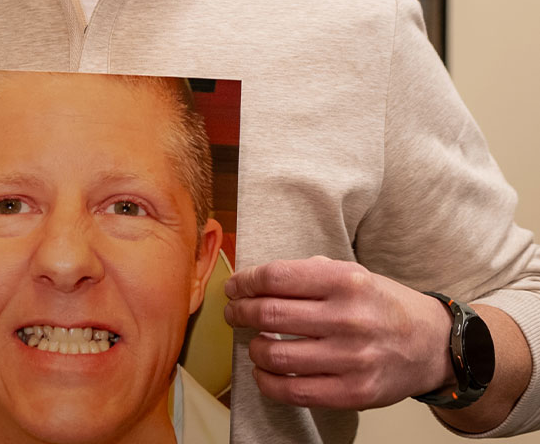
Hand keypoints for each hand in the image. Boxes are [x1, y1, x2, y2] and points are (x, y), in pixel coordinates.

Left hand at [224, 256, 452, 409]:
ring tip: (253, 342)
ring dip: (253, 348)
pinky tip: (264, 372)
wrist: (431, 344)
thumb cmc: (381, 304)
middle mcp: (347, 317)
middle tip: (234, 312)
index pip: (276, 277)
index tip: (235, 287)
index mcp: (344, 280)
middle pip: (270, 315)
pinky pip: (295, 392)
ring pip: (276, 356)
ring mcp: (351, 358)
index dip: (246, 282)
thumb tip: (255, 281)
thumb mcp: (350, 272)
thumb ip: (307, 273)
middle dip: (241, 312)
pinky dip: (268, 382)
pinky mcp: (354, 392)